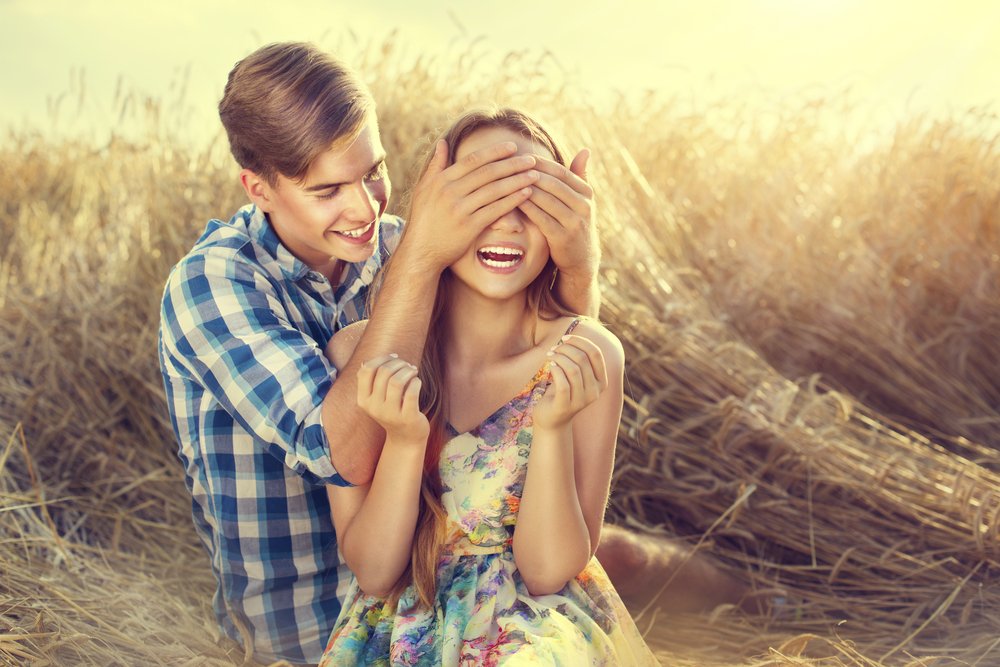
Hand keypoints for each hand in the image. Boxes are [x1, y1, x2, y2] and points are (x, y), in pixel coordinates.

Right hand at [356, 355, 428, 442]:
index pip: (366, 370)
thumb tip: (379, 358)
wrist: (406, 437)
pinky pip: (411, 392)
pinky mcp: (407, 418)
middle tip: (408, 366)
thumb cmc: (393, 410)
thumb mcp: (378, 397)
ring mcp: (390, 414)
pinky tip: (417, 382)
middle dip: (398, 363)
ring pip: (396, 381)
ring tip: (413, 371)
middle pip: (383, 373)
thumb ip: (375, 379)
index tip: (394, 357)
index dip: (381, 359)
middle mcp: (374, 408)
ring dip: (408, 371)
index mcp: (363, 400)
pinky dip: (416, 382)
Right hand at [401, 140, 539, 271]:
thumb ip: (435, 166)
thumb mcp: (423, 189)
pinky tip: (526, 194)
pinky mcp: (469, 227)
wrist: (421, 251)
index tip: (512, 146)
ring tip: (534, 175)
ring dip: (517, 180)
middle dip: (512, 164)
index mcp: (442, 180)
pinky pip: (496, 210)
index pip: (473, 160)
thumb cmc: (424, 219)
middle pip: (488, 173)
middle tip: (531, 159)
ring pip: (495, 190)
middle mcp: (450, 192)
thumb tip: (442, 142)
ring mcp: (460, 210)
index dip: (495, 152)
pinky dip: (513, 200)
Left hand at [518, 150, 598, 278]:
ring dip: (525, 189)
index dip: (540, 163)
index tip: (520, 156)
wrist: (582, 258)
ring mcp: (575, 223)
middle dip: (529, 174)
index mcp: (586, 192)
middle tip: (509, 167)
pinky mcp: (563, 238)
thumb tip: (585, 150)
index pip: (561, 171)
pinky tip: (512, 202)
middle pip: (553, 184)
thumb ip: (580, 175)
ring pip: (546, 200)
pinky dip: (527, 208)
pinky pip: (541, 219)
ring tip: (507, 181)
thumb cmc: (574, 223)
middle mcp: (584, 206)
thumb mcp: (581, 200)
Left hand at [533, 334, 607, 429]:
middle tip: (554, 348)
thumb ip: (579, 358)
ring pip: (573, 369)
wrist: (552, 419)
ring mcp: (582, 401)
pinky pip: (562, 383)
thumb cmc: (563, 391)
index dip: (581, 341)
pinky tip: (549, 365)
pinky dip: (555, 369)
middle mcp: (595, 392)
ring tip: (550, 355)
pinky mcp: (566, 406)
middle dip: (566, 348)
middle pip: (583, 359)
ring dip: (559, 357)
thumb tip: (573, 332)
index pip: (596, 354)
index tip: (565, 338)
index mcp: (602, 381)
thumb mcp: (575, 374)